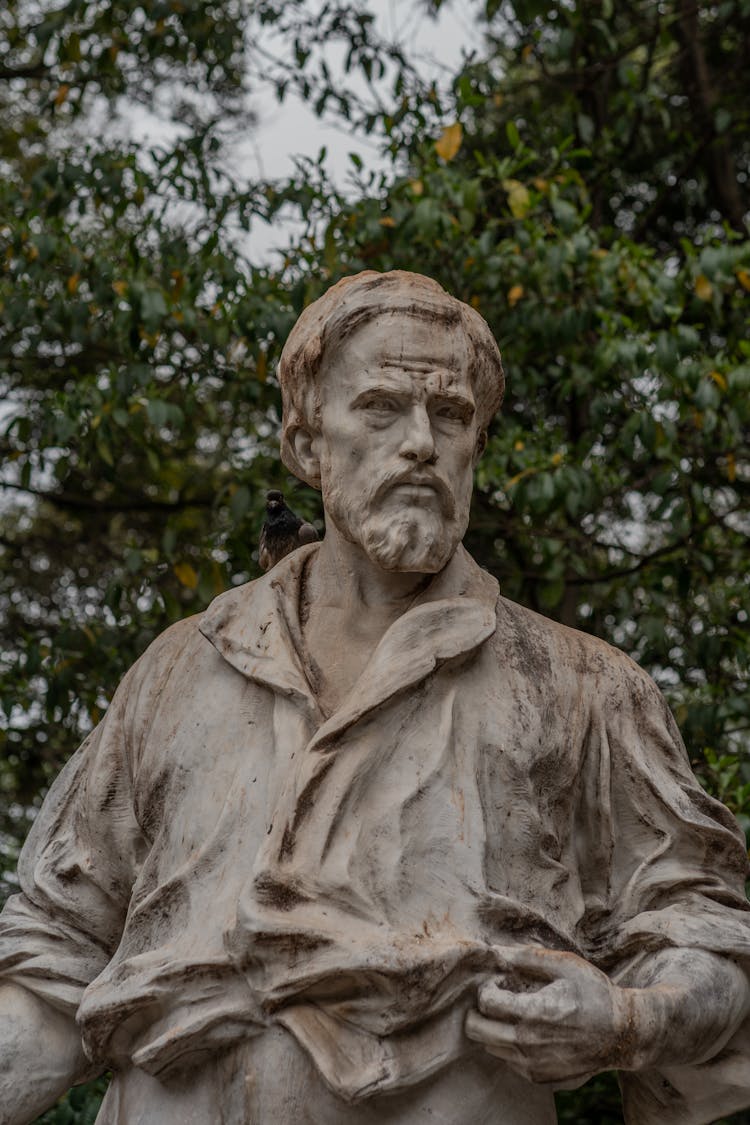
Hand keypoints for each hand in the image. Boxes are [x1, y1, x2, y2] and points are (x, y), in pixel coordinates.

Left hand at [465, 945, 631, 1086]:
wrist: (622, 1034)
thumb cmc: (594, 993)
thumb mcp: (565, 965)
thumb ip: (527, 957)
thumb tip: (494, 951)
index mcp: (534, 1014)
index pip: (486, 1002)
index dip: (487, 987)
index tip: (500, 981)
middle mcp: (529, 1045)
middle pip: (476, 1030)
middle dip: (479, 1010)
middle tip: (497, 998)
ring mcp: (533, 1066)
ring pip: (490, 1046)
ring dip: (493, 1028)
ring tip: (515, 1013)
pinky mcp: (539, 1078)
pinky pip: (508, 1061)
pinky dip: (509, 1045)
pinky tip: (529, 1030)